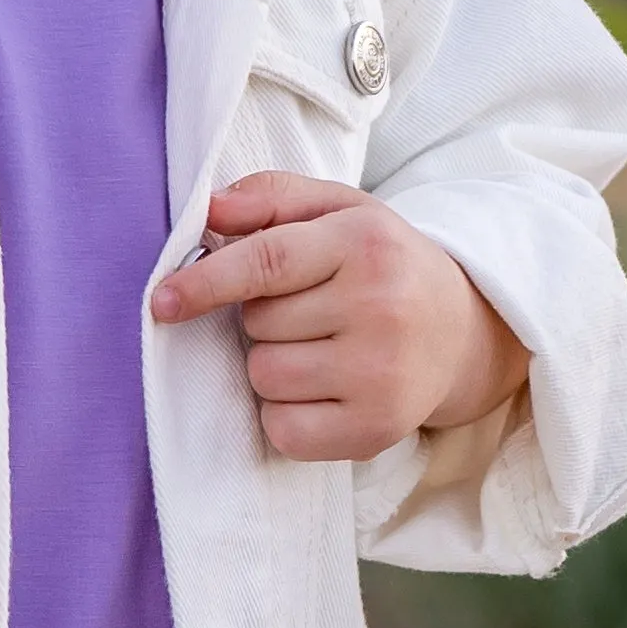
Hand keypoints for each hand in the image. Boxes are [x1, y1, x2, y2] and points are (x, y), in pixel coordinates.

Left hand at [148, 174, 528, 460]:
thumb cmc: (384, 265)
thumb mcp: (340, 211)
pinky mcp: (375, 428)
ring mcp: (381, 374)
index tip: (162, 300)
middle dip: (263, 318)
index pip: (265, 262)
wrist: (464, 332)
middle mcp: (380, 308)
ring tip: (321, 349)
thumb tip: (207, 210)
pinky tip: (324, 391)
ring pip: (265, 376)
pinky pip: (283, 429)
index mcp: (366, 244)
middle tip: (312, 311)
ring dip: (273, 365)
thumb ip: (270, 198)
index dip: (206, 282)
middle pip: (258, 324)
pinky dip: (286, 415)